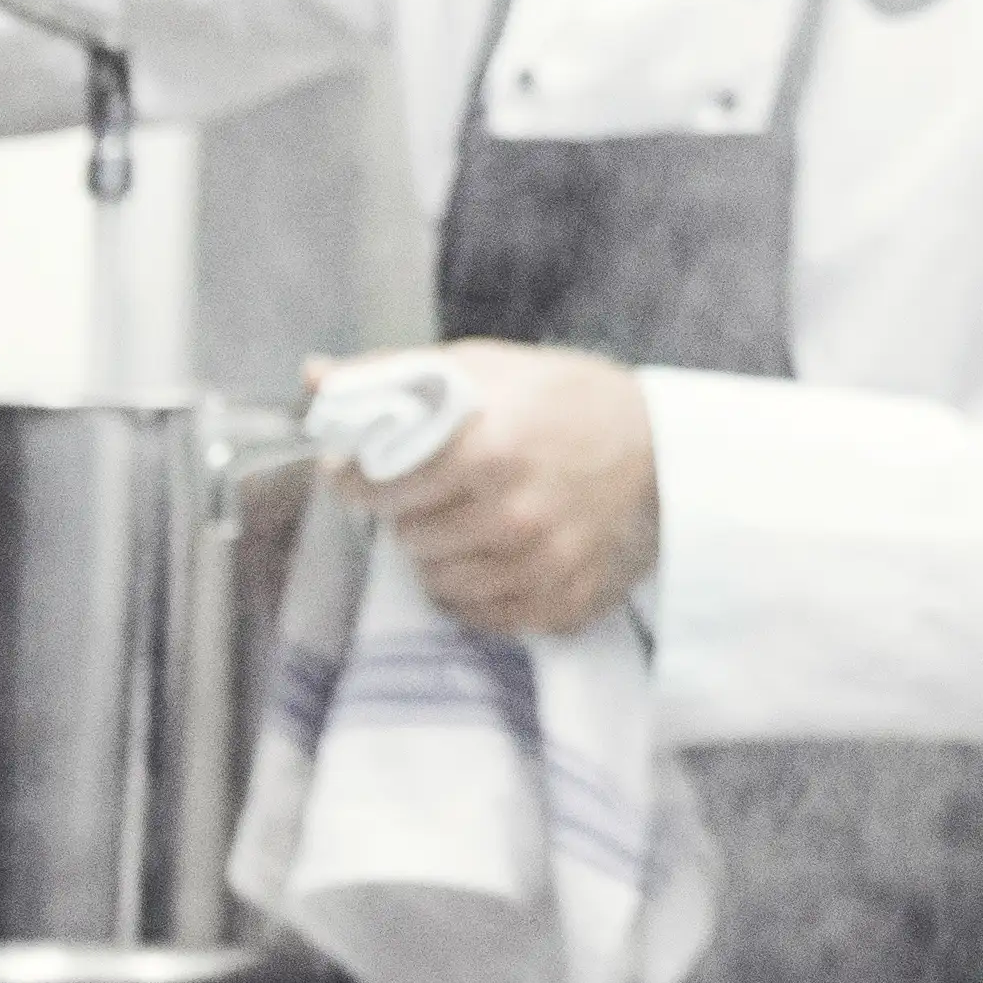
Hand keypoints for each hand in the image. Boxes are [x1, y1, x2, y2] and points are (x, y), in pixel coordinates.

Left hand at [315, 340, 657, 636]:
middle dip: (408, 512)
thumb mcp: (486, 367)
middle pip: (405, 535)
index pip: (377, 485)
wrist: (668, 453)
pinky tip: (491, 555)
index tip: (364, 471)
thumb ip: (395, 374)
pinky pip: (480, 615)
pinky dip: (474, 589)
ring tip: (466, 521)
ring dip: (439, 552)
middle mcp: (510, 515)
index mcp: (486, 447)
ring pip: (436, 580)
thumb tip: (313, 378)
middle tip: (435, 490)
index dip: (360, 477)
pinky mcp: (561, 605)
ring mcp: (538, 567)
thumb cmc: (569, 400)